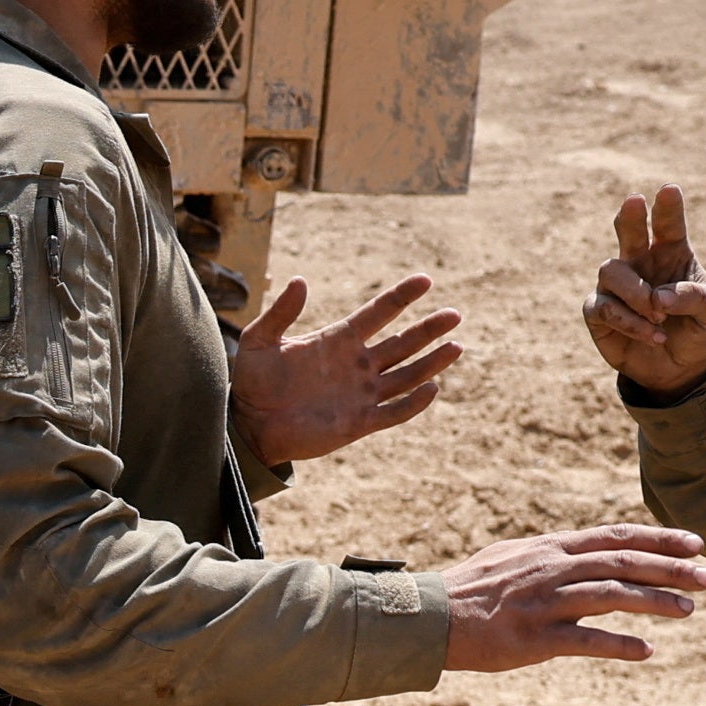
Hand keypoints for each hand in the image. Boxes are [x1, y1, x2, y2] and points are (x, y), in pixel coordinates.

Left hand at [233, 272, 461, 465]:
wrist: (248, 425)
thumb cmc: (252, 382)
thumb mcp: (259, 340)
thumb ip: (280, 312)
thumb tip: (300, 280)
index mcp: (338, 339)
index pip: (378, 312)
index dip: (402, 296)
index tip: (425, 280)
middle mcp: (357, 364)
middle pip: (403, 342)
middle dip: (429, 329)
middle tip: (455, 314)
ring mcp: (361, 393)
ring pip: (407, 375)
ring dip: (432, 362)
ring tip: (457, 346)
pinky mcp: (359, 422)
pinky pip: (394, 411)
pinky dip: (414, 402)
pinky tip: (432, 388)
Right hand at [431, 522, 705, 672]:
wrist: (428, 617)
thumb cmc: (470, 589)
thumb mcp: (513, 556)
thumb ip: (552, 554)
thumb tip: (585, 551)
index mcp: (551, 548)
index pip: (615, 537)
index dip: (659, 537)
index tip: (695, 543)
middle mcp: (553, 569)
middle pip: (624, 563)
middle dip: (671, 569)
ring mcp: (545, 602)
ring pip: (613, 596)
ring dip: (656, 602)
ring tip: (689, 610)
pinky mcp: (535, 637)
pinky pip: (586, 640)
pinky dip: (619, 644)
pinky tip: (647, 651)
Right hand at [585, 185, 705, 395]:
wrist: (680, 368)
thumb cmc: (698, 329)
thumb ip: (694, 297)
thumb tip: (659, 297)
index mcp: (672, 252)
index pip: (668, 224)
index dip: (667, 207)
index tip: (669, 190)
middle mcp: (640, 262)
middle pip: (628, 231)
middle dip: (629, 216)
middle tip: (634, 202)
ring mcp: (616, 286)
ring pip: (611, 271)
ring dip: (637, 294)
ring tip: (660, 315)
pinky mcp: (599, 312)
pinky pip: (603, 307)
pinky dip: (629, 322)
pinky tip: (654, 335)